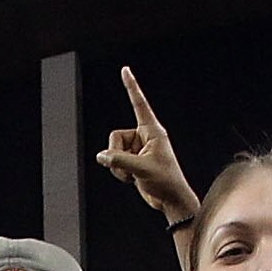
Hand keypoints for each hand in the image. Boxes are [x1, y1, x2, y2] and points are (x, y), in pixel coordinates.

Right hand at [96, 67, 199, 224]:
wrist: (170, 200)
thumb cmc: (165, 181)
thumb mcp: (142, 169)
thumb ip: (119, 161)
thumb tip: (101, 156)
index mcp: (153, 131)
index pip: (139, 104)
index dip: (131, 86)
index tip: (125, 70)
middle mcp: (144, 136)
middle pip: (115, 137)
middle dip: (117, 155)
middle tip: (131, 170)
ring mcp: (137, 149)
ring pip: (113, 151)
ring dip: (119, 167)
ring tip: (133, 176)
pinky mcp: (133, 160)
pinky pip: (115, 161)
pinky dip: (120, 172)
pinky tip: (132, 179)